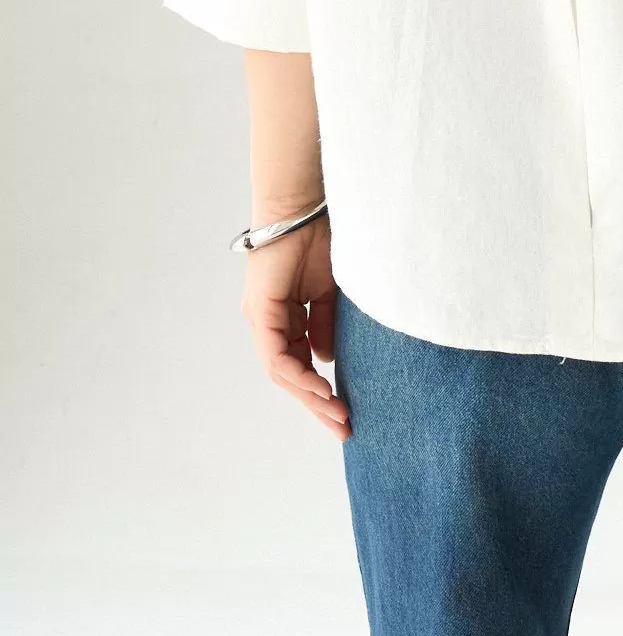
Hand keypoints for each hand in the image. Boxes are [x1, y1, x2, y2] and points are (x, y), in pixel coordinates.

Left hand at [239, 212, 350, 440]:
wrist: (304, 205)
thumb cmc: (319, 236)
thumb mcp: (331, 291)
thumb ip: (326, 324)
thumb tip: (326, 358)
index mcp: (285, 315)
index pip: (300, 363)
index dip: (322, 390)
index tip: (348, 411)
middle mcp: (269, 322)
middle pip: (290, 376)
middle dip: (317, 405)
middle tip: (344, 429)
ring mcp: (262, 319)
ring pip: (282, 373)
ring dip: (310, 397)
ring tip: (338, 415)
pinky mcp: (261, 313)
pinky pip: (278, 357)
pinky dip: (300, 376)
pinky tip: (322, 389)